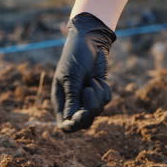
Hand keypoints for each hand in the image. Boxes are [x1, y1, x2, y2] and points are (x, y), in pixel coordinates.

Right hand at [51, 12, 116, 132]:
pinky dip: (104, 90)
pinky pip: (106, 101)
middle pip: (83, 123)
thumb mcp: (71, 77)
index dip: (72, 125)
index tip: (80, 115)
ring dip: (98, 96)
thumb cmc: (75, 57)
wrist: (90, 41)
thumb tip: (69, 120)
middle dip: (89, 109)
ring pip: (97, 112)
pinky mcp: (99, 93)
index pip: (64, 124)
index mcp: (61, 101)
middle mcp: (73, 103)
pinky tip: (97, 78)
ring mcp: (87, 99)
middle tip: (89, 90)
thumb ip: (72, 98)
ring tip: (92, 79)